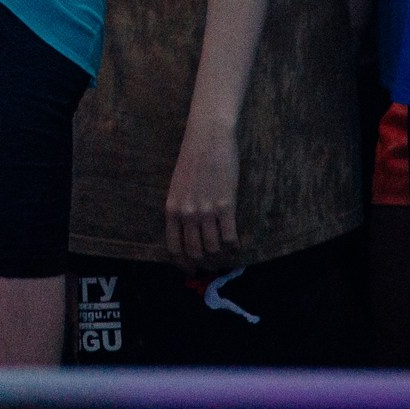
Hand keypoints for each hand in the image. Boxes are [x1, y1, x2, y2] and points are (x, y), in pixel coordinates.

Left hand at [165, 117, 240, 265]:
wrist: (208, 138)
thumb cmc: (192, 158)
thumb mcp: (177, 186)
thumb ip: (180, 208)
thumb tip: (187, 231)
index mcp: (171, 209)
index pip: (173, 248)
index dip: (182, 264)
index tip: (190, 270)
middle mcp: (187, 214)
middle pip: (194, 252)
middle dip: (203, 264)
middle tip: (212, 266)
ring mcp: (206, 211)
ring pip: (213, 249)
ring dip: (221, 257)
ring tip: (226, 256)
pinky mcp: (226, 206)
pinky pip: (230, 238)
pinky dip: (235, 246)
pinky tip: (237, 245)